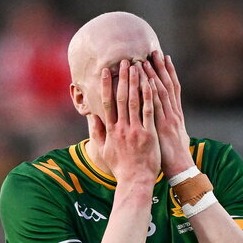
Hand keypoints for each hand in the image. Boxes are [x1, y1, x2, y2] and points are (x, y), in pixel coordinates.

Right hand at [92, 60, 159, 186]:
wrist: (135, 181)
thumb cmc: (121, 167)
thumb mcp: (104, 150)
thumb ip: (98, 132)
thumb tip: (92, 117)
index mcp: (111, 130)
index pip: (107, 103)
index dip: (106, 86)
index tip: (106, 71)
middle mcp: (122, 128)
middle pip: (121, 98)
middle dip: (123, 78)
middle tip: (124, 61)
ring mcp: (135, 131)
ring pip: (134, 102)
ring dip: (136, 82)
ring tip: (138, 66)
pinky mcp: (148, 135)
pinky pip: (149, 112)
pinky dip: (149, 97)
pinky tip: (150, 83)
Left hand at [143, 51, 191, 177]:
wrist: (181, 170)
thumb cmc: (174, 157)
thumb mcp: (172, 138)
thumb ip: (166, 126)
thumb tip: (163, 120)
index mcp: (175, 115)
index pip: (172, 89)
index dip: (168, 73)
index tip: (163, 58)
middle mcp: (174, 113)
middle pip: (168, 85)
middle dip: (160, 68)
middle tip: (154, 51)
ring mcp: (169, 119)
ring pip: (161, 92)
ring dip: (154, 76)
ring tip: (146, 60)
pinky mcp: (163, 127)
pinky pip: (156, 107)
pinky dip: (152, 93)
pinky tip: (146, 81)